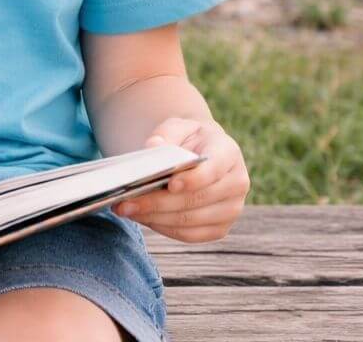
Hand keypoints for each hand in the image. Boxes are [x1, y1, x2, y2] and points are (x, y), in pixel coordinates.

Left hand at [111, 116, 249, 241]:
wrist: (200, 152)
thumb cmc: (187, 138)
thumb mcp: (176, 126)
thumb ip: (165, 134)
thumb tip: (153, 147)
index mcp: (229, 153)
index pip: (213, 170)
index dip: (193, 180)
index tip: (169, 184)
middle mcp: (236, 184)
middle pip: (197, 199)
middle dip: (158, 202)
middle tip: (126, 202)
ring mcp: (231, 209)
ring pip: (190, 220)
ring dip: (155, 217)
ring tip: (126, 210)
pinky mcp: (220, 228)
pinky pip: (190, 235)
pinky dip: (163, 228)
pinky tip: (142, 217)